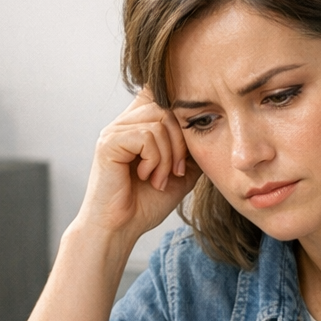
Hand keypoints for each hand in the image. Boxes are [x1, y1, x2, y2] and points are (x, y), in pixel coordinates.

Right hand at [73, 88, 201, 242]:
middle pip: (166, 106)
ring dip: (168, 156)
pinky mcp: (108, 143)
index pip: (160, 91)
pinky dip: (154, 160)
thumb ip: (191, 149)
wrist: (121, 229)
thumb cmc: (145, 204)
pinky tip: (146, 177)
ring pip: (159, 122)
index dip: (179, 107)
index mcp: (138, 125)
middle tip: (176, 171)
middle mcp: (124, 122)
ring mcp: (114, 131)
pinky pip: (146, 137)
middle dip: (181, 141)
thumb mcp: (180, 173)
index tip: (188, 142)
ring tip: (159, 179)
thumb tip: (212, 127)